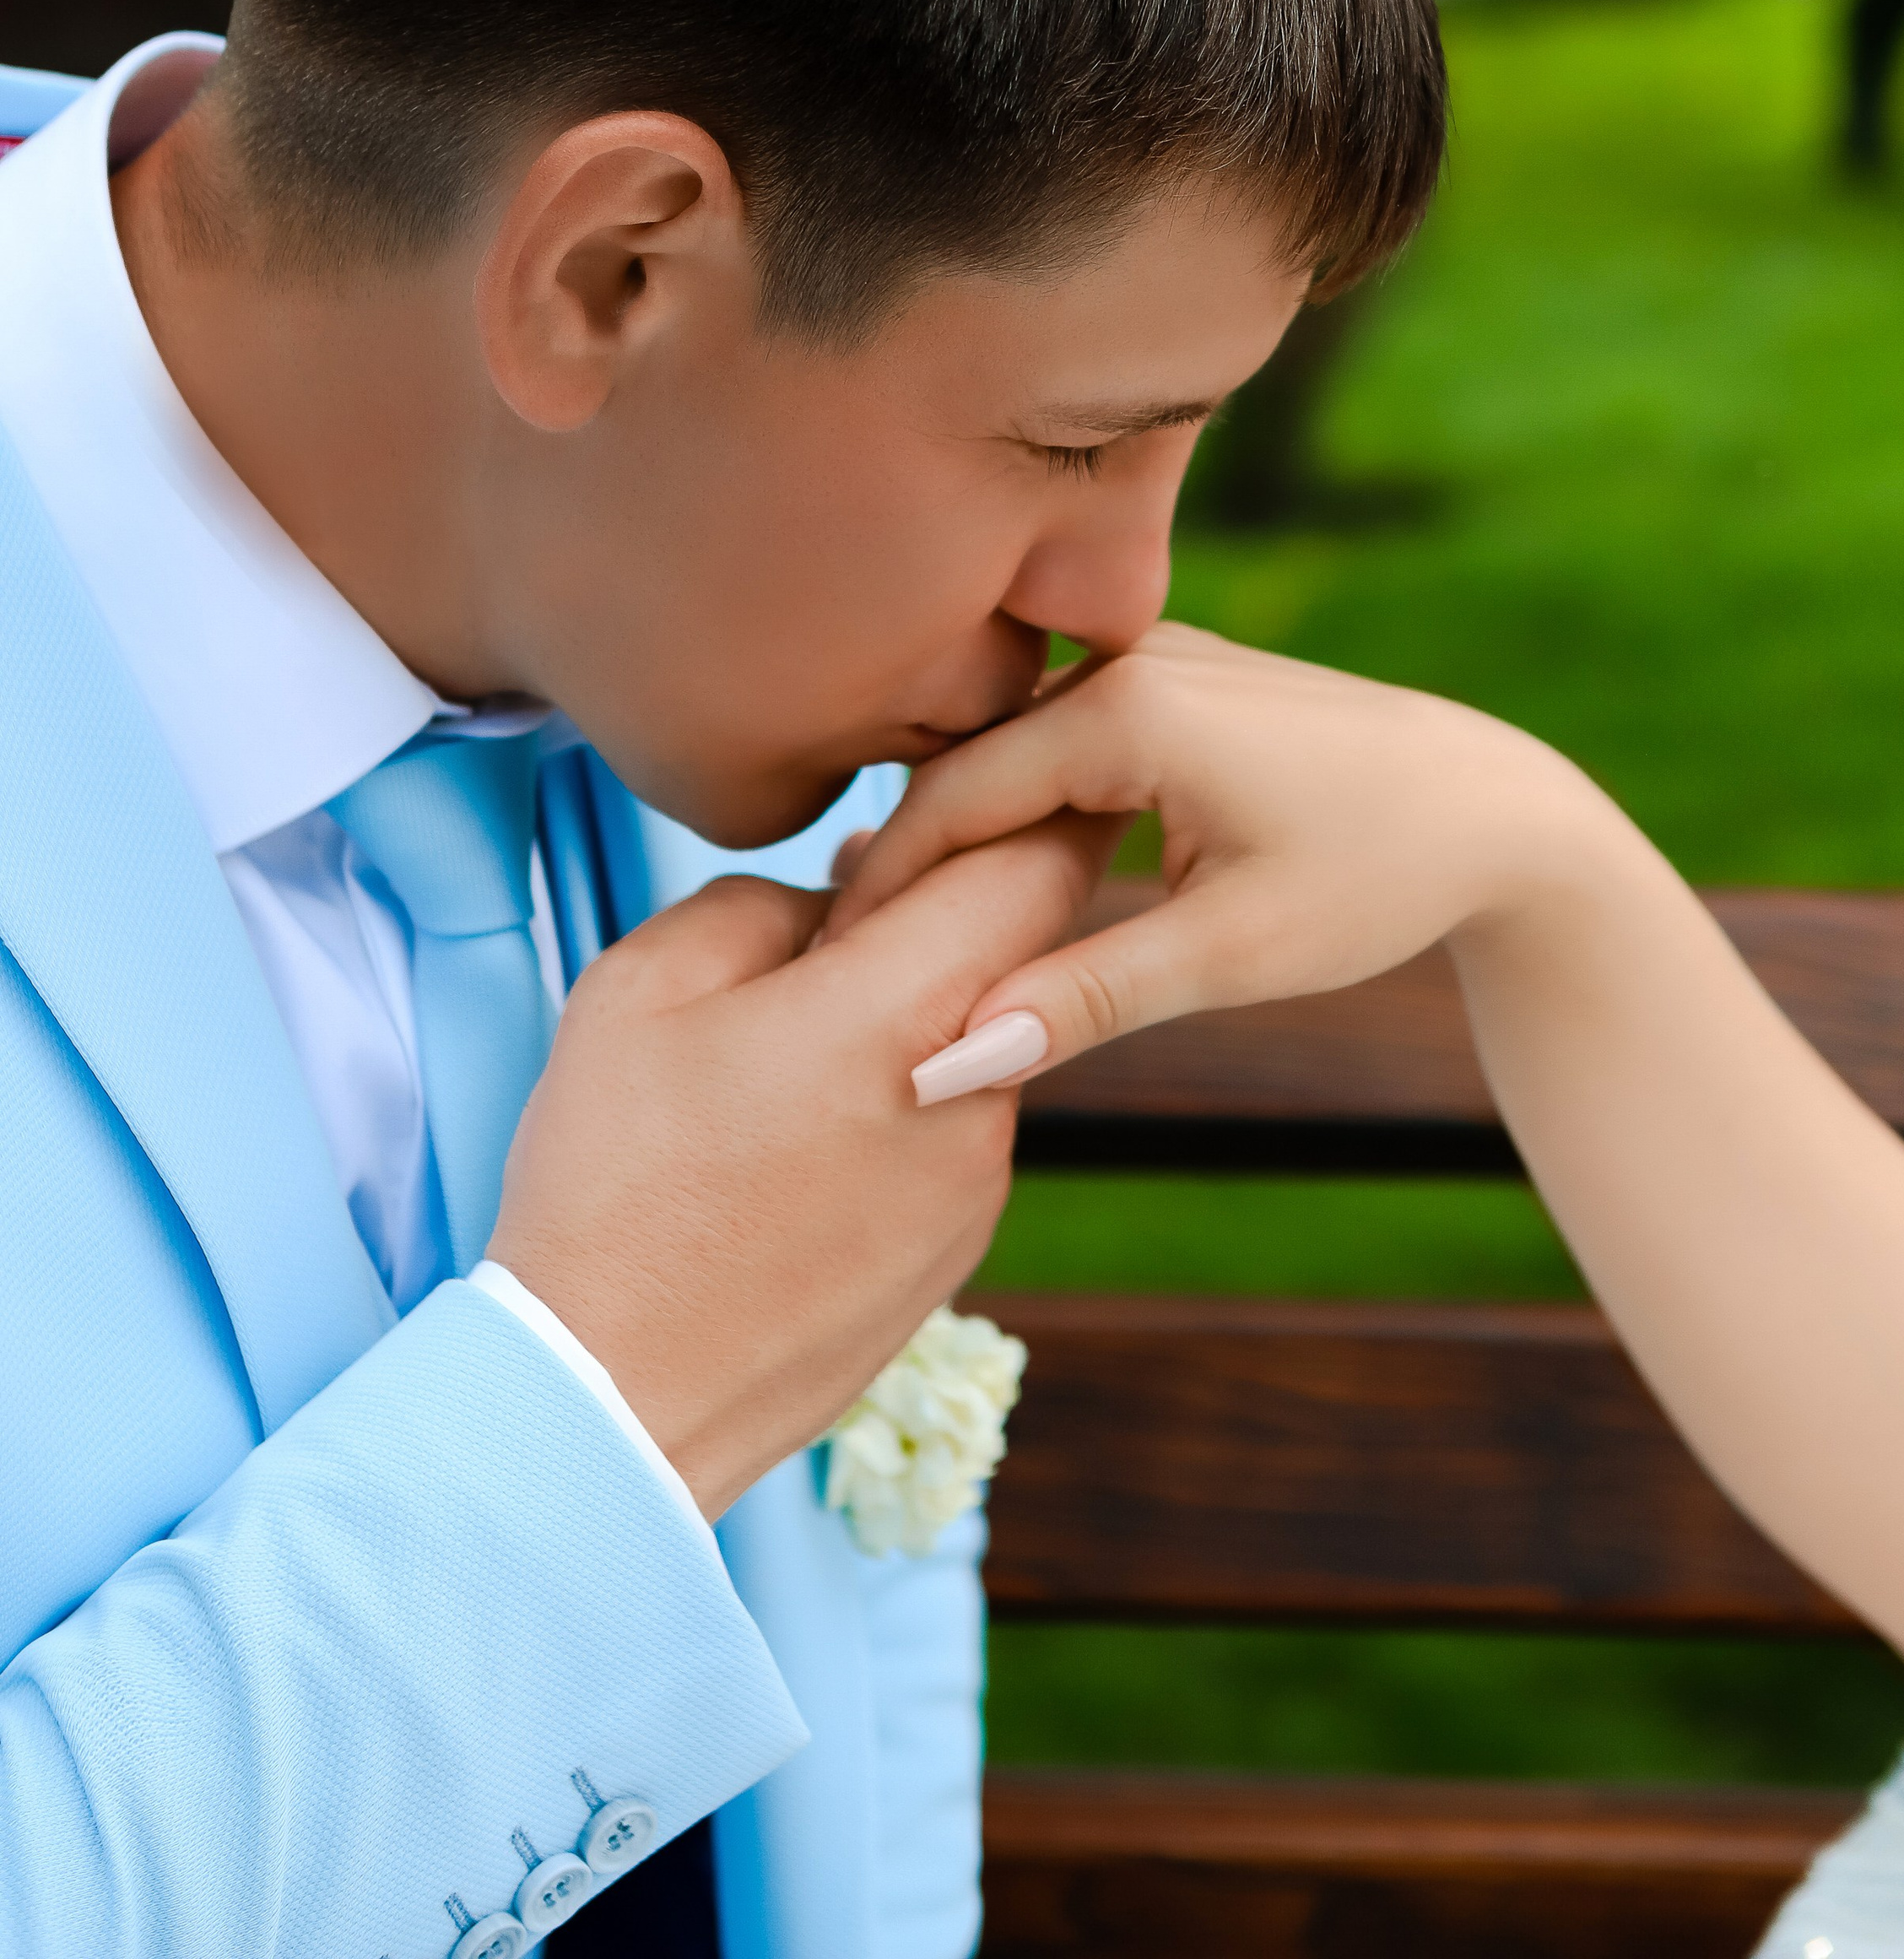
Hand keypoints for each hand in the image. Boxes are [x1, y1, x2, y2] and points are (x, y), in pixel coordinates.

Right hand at [489, 820, 1107, 1516]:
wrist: (611, 1401)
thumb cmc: (612, 1183)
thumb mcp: (645, 988)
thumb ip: (766, 902)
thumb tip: (839, 896)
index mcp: (897, 1015)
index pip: (1035, 864)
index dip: (1032, 796)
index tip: (1009, 760)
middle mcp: (974, 1098)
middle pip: (1013, 952)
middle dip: (952, 903)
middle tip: (858, 889)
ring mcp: (979, 1186)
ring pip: (980, 1040)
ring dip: (919, 1011)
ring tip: (790, 1043)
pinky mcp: (960, 1249)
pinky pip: (957, 1127)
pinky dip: (908, 1098)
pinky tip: (804, 1132)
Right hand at [837, 622, 1619, 1097]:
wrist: (1503, 813)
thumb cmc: (1379, 878)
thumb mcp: (1225, 956)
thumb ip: (1074, 1001)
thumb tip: (937, 1073)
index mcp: (1126, 707)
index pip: (945, 801)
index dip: (877, 894)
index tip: (822, 977)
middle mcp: (1128, 659)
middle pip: (965, 768)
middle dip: (903, 866)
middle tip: (837, 971)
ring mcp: (1153, 659)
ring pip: (1010, 751)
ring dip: (960, 839)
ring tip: (898, 941)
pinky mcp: (1176, 679)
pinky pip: (1060, 740)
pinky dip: (1019, 810)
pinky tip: (995, 892)